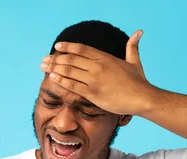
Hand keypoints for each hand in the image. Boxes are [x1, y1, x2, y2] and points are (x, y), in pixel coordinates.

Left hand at [39, 30, 154, 115]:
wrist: (142, 98)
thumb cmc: (138, 82)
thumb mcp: (134, 61)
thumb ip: (132, 46)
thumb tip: (138, 32)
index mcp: (105, 57)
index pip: (82, 49)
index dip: (68, 47)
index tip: (57, 47)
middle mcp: (98, 66)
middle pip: (71, 59)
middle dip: (55, 59)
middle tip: (44, 59)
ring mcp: (94, 80)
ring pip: (69, 71)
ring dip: (54, 68)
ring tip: (43, 67)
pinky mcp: (93, 93)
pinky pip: (73, 85)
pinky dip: (61, 81)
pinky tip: (51, 78)